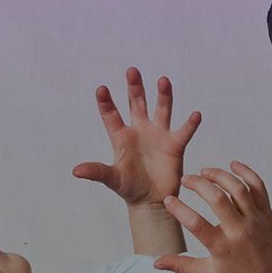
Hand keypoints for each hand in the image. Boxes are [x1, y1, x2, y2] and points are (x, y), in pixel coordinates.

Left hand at [73, 67, 201, 207]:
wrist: (151, 201)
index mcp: (122, 137)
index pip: (111, 115)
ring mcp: (158, 135)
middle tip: (131, 71)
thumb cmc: (129, 188)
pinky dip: (190, 124)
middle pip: (137, 104)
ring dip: (163, 95)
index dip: (106, 102)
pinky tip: (196, 114)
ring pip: (161, 110)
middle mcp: (140, 130)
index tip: (101, 88)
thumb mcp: (112, 179)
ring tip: (163, 80)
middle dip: (135, 87)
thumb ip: (97, 171)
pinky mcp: (174, 145)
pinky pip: (184, 131)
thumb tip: (75, 171)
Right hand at [154, 162, 271, 272]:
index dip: (180, 210)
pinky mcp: (266, 213)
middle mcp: (239, 231)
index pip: (196, 225)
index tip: (168, 199)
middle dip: (199, 185)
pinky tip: (232, 165)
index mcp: (222, 247)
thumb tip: (155, 262)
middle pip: (218, 200)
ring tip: (204, 172)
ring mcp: (255, 220)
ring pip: (238, 189)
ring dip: (220, 176)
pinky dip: (246, 172)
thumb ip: (181, 265)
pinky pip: (258, 187)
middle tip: (186, 179)